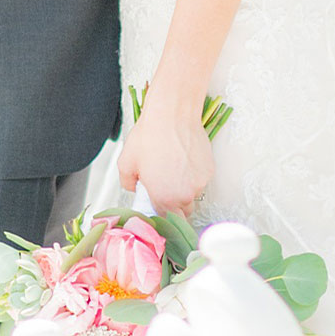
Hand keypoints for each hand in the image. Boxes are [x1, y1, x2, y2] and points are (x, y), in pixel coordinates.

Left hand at [119, 89, 212, 214]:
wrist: (171, 115)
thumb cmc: (149, 137)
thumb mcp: (125, 163)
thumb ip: (128, 184)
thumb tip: (135, 188)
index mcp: (164, 198)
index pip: (166, 220)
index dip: (160, 214)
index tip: (156, 205)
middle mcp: (185, 194)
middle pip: (183, 212)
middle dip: (174, 204)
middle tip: (163, 186)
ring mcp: (200, 183)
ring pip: (192, 195)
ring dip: (184, 189)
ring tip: (172, 169)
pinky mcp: (209, 170)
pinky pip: (200, 180)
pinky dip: (193, 175)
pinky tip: (183, 160)